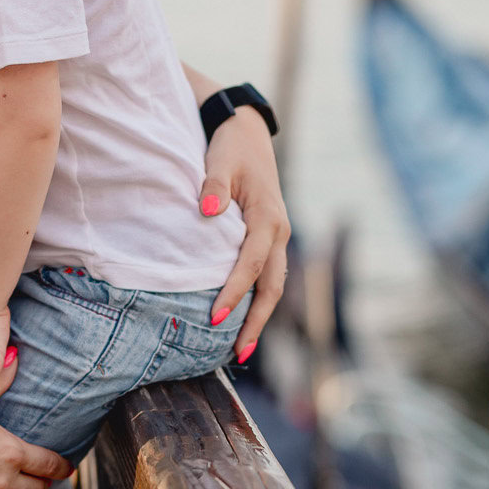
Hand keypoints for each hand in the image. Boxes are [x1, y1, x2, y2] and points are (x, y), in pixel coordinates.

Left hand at [199, 108, 290, 363]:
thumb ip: (213, 185)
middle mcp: (279, 233)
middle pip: (272, 287)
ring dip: (259, 317)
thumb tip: (209, 209)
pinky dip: (257, 300)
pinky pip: (268, 276)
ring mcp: (278, 238)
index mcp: (268, 217)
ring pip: (273, 286)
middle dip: (255, 322)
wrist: (247, 134)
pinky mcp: (270, 239)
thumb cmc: (230, 148)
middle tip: (237, 354)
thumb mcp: (219, 161)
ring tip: (240, 350)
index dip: (234, 292)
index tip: (215, 317)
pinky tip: (242, 318)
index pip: (251, 264)